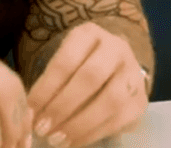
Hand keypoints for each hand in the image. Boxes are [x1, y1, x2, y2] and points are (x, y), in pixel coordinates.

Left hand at [26, 22, 148, 147]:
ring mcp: (133, 73)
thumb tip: (31, 115)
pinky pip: (119, 119)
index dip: (46, 88)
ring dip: (80, 124)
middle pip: (91, 76)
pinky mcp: (140, 100)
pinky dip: (94, 134)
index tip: (30, 112)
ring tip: (57, 139)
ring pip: (111, 99)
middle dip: (63, 106)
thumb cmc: (78, 66)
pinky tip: (74, 142)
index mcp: (90, 35)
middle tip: (43, 128)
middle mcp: (116, 49)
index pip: (67, 60)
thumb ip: (48, 84)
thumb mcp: (62, 63)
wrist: (114, 68)